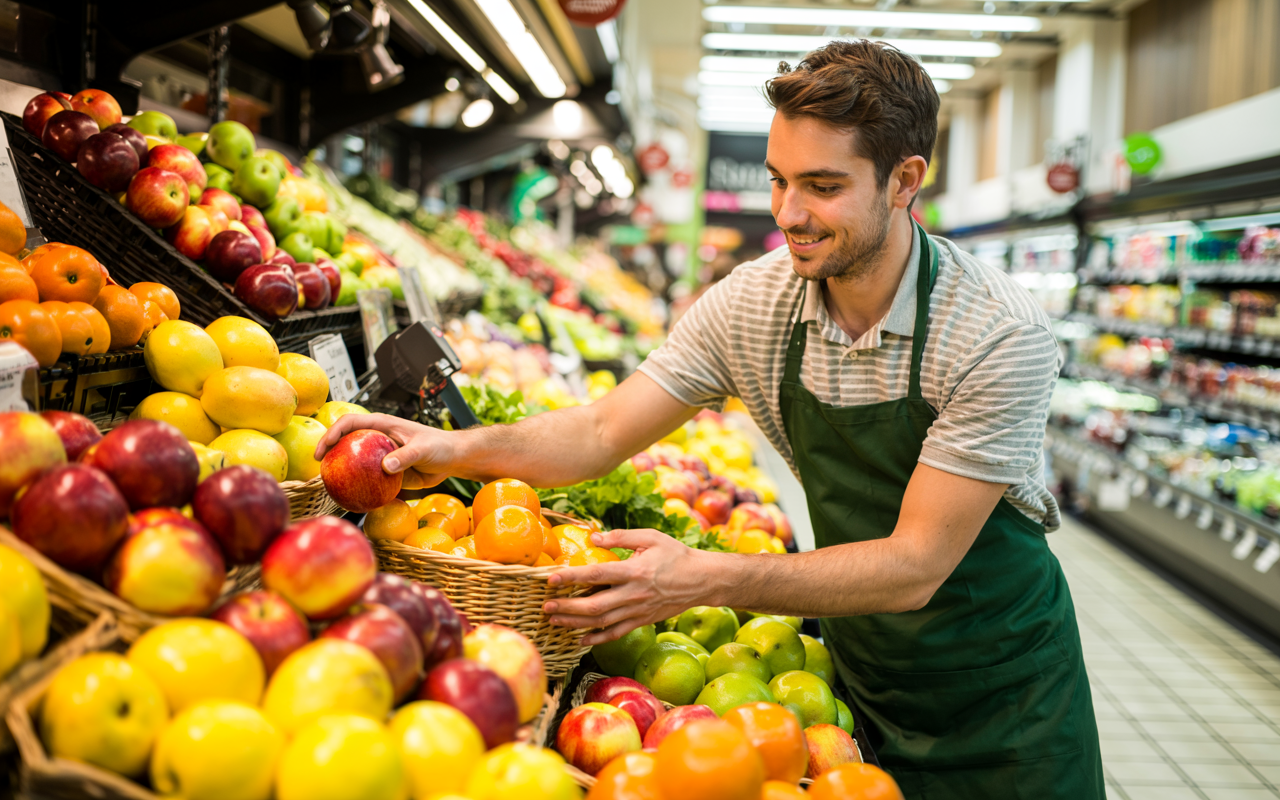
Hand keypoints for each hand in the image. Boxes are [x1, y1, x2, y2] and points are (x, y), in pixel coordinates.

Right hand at [313, 413, 456, 487]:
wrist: (451, 459)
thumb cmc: (439, 446)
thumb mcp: (423, 449)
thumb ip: (405, 456)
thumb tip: (385, 467)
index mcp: (382, 425)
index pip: (350, 423)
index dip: (333, 432)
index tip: (324, 448)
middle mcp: (377, 438)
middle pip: (346, 441)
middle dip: (329, 450)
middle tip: (320, 467)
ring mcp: (380, 455)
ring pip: (354, 460)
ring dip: (341, 469)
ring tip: (329, 482)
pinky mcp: (385, 471)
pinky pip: (367, 478)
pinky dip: (358, 485)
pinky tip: (352, 497)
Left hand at [544, 529, 716, 645]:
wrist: (702, 579)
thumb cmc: (675, 554)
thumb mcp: (651, 537)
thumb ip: (621, 537)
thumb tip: (593, 537)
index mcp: (635, 571)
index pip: (597, 574)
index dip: (572, 577)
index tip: (551, 579)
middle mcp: (634, 594)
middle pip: (595, 605)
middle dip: (567, 608)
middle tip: (545, 606)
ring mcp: (638, 611)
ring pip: (602, 622)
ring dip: (575, 624)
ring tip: (554, 621)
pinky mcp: (643, 621)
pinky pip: (616, 633)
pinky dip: (597, 638)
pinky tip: (580, 639)